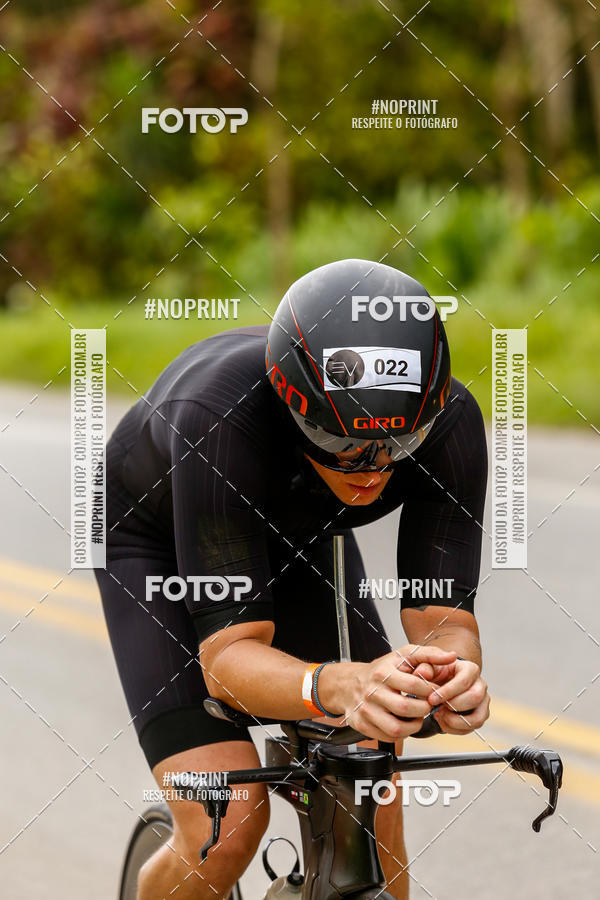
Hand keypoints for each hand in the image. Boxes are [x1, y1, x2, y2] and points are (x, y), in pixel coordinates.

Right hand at [341, 645, 456, 741]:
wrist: (349, 683)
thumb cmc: (381, 670)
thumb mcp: (403, 655)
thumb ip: (429, 654)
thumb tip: (451, 656)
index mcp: (383, 673)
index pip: (414, 685)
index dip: (430, 691)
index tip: (434, 692)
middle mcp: (372, 691)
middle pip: (406, 709)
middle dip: (423, 710)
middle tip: (426, 706)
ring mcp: (366, 710)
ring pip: (396, 729)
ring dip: (413, 726)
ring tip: (415, 717)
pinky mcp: (361, 724)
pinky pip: (387, 737)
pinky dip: (400, 734)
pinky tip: (402, 722)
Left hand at [424, 657, 489, 734]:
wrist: (439, 685)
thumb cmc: (436, 674)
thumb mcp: (428, 667)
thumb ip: (424, 667)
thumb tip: (422, 673)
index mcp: (469, 669)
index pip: (464, 680)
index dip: (448, 692)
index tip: (431, 699)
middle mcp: (480, 685)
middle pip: (475, 698)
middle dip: (453, 706)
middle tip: (436, 708)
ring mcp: (483, 701)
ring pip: (477, 717)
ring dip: (455, 722)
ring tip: (439, 716)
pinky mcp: (480, 715)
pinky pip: (472, 728)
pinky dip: (455, 729)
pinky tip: (442, 721)